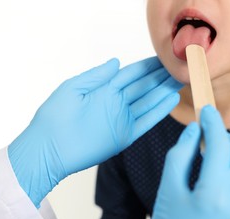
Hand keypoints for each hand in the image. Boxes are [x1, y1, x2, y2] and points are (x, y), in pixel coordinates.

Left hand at [8, 57, 181, 206]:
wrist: (49, 149)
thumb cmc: (54, 117)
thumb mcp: (73, 88)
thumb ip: (96, 76)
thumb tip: (116, 62)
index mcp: (103, 89)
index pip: (130, 74)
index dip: (147, 66)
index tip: (163, 58)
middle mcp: (115, 103)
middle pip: (143, 87)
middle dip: (161, 77)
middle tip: (179, 68)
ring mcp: (121, 120)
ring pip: (148, 102)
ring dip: (164, 92)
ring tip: (180, 81)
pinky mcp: (124, 136)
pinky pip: (146, 122)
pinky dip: (159, 112)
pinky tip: (171, 100)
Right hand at [143, 105, 229, 218]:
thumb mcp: (168, 190)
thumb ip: (181, 154)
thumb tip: (195, 130)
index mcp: (213, 192)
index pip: (220, 144)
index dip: (213, 123)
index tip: (206, 111)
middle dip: (225, 137)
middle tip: (207, 137)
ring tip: (217, 158)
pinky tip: (228, 176)